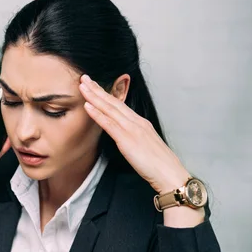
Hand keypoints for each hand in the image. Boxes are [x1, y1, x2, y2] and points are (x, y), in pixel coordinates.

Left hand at [79, 75, 189, 193]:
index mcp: (140, 123)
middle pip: (113, 102)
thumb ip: (135, 138)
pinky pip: (109, 124)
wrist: (169, 174)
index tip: (94, 86)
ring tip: (82, 86)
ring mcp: (132, 129)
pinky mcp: (127, 139)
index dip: (106, 94)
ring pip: (109, 109)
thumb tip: (125, 137)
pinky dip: (97, 113)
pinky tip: (87, 105)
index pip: (119, 105)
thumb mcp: (146, 145)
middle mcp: (136, 122)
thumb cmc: (159, 165)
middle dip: (97, 89)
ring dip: (94, 96)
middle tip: (84, 77)